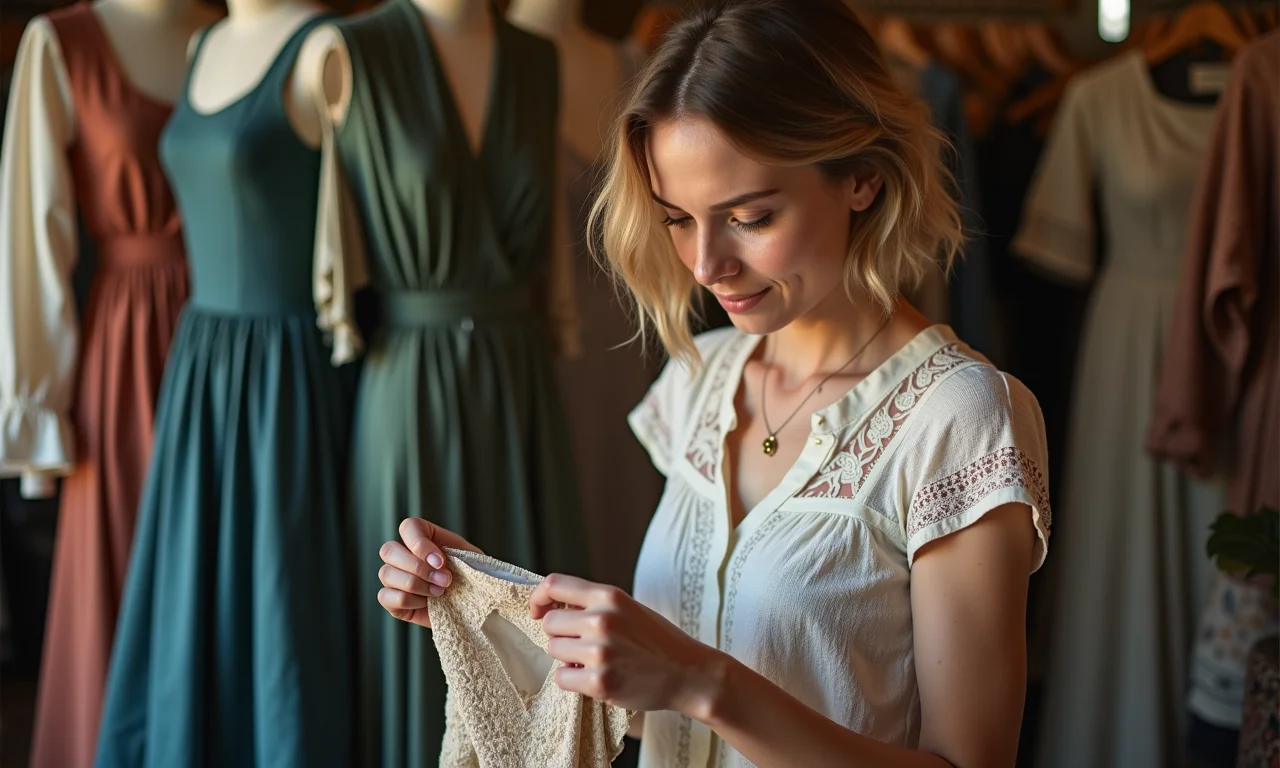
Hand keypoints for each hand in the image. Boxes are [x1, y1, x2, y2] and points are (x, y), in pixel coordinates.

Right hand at [377, 518, 482, 627]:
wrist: (473, 602)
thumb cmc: (471, 576)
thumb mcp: (470, 558)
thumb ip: (455, 553)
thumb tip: (436, 562)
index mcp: (422, 535)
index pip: (408, 527)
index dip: (420, 544)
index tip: (441, 562)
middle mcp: (402, 553)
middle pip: (388, 550)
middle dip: (418, 568)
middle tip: (445, 580)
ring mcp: (393, 577)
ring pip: (386, 573)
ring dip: (417, 585)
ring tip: (440, 592)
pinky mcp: (391, 600)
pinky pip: (386, 596)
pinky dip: (409, 601)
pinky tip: (427, 603)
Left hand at [530, 574, 720, 714]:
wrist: (689, 674)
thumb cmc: (658, 641)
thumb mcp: (628, 608)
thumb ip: (594, 605)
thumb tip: (551, 608)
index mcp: (609, 596)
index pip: (554, 584)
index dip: (538, 597)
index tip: (538, 610)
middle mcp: (601, 620)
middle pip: (549, 624)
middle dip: (560, 636)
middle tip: (581, 645)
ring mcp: (599, 652)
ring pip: (554, 651)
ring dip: (568, 659)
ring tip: (596, 662)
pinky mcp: (599, 683)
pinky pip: (561, 678)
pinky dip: (573, 681)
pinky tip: (596, 678)